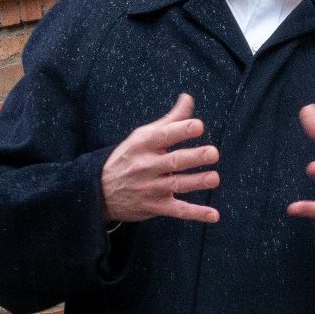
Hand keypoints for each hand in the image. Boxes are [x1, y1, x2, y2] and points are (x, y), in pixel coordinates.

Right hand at [101, 93, 220, 224]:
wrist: (99, 192)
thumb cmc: (129, 157)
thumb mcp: (142, 135)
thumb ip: (170, 120)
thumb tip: (188, 98)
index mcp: (144, 145)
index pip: (164, 136)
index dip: (182, 130)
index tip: (198, 126)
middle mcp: (146, 166)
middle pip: (174, 161)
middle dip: (194, 157)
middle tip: (213, 153)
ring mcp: (150, 188)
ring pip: (177, 185)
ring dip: (197, 182)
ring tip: (214, 178)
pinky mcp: (155, 207)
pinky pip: (178, 211)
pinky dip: (196, 214)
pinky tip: (213, 215)